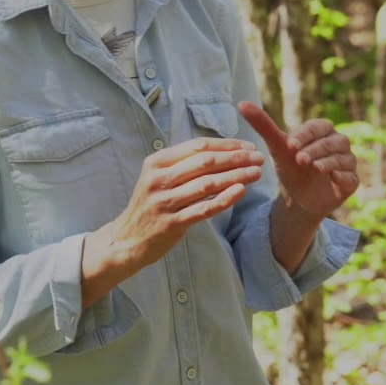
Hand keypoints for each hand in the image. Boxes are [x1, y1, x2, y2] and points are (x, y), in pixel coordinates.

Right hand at [97, 137, 263, 270]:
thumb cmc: (150, 205)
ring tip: (256, 173)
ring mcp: (164, 202)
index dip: (226, 145)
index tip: (249, 147)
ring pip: (207, 184)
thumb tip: (221, 150)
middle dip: (235, 158)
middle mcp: (159, 179)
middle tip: (259, 158)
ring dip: (236, 176)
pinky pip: (203, 209)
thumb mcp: (158, 177)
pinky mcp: (171, 223)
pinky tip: (241, 191)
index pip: (198, 146)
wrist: (126, 239)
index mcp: (157, 162)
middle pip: (205, 162)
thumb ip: (183, 164)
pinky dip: (224, 199)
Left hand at [238, 102, 358, 218]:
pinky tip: (334, 178)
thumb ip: (263, 125)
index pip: (318, 127)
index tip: (290, 145)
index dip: (305, 135)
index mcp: (323, 132)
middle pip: (333, 141)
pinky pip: (352, 177)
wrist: (299, 198)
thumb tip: (241, 103)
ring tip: (315, 168)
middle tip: (300, 159)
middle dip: (316, 149)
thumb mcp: (277, 148)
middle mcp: (338, 144)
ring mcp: (347, 162)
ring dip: (329, 161)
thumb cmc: (291, 168)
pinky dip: (343, 176)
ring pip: (344, 157)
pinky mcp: (351, 182)